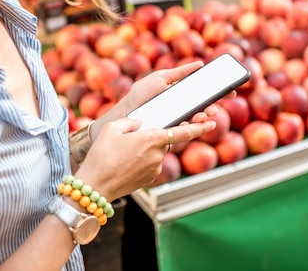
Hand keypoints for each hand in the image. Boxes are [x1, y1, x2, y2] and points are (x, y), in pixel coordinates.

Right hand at [76, 117, 215, 200]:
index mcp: (152, 138)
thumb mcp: (111, 128)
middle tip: (132, 140)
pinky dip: (141, 161)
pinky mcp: (149, 179)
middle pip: (164, 140)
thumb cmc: (101, 155)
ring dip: (145, 150)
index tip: (211, 123)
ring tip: (122, 153)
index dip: (200, 127)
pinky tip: (124, 163)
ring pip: (156, 153)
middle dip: (153, 137)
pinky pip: (149, 164)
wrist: (95, 186)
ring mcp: (155, 169)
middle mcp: (158, 154)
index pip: (184, 132)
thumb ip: (130, 121)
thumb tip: (139, 123)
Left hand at [91, 61, 234, 139]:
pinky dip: (192, 126)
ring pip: (197, 120)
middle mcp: (183, 108)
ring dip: (204, 116)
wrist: (128, 112)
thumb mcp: (161, 78)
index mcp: (183, 94)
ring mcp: (178, 120)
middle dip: (213, 106)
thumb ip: (180, 73)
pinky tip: (195, 122)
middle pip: (204, 107)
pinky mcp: (172, 131)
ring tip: (207, 113)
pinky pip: (185, 130)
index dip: (219, 92)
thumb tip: (199, 64)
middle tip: (217, 105)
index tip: (232, 90)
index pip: (205, 93)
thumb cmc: (143, 94)